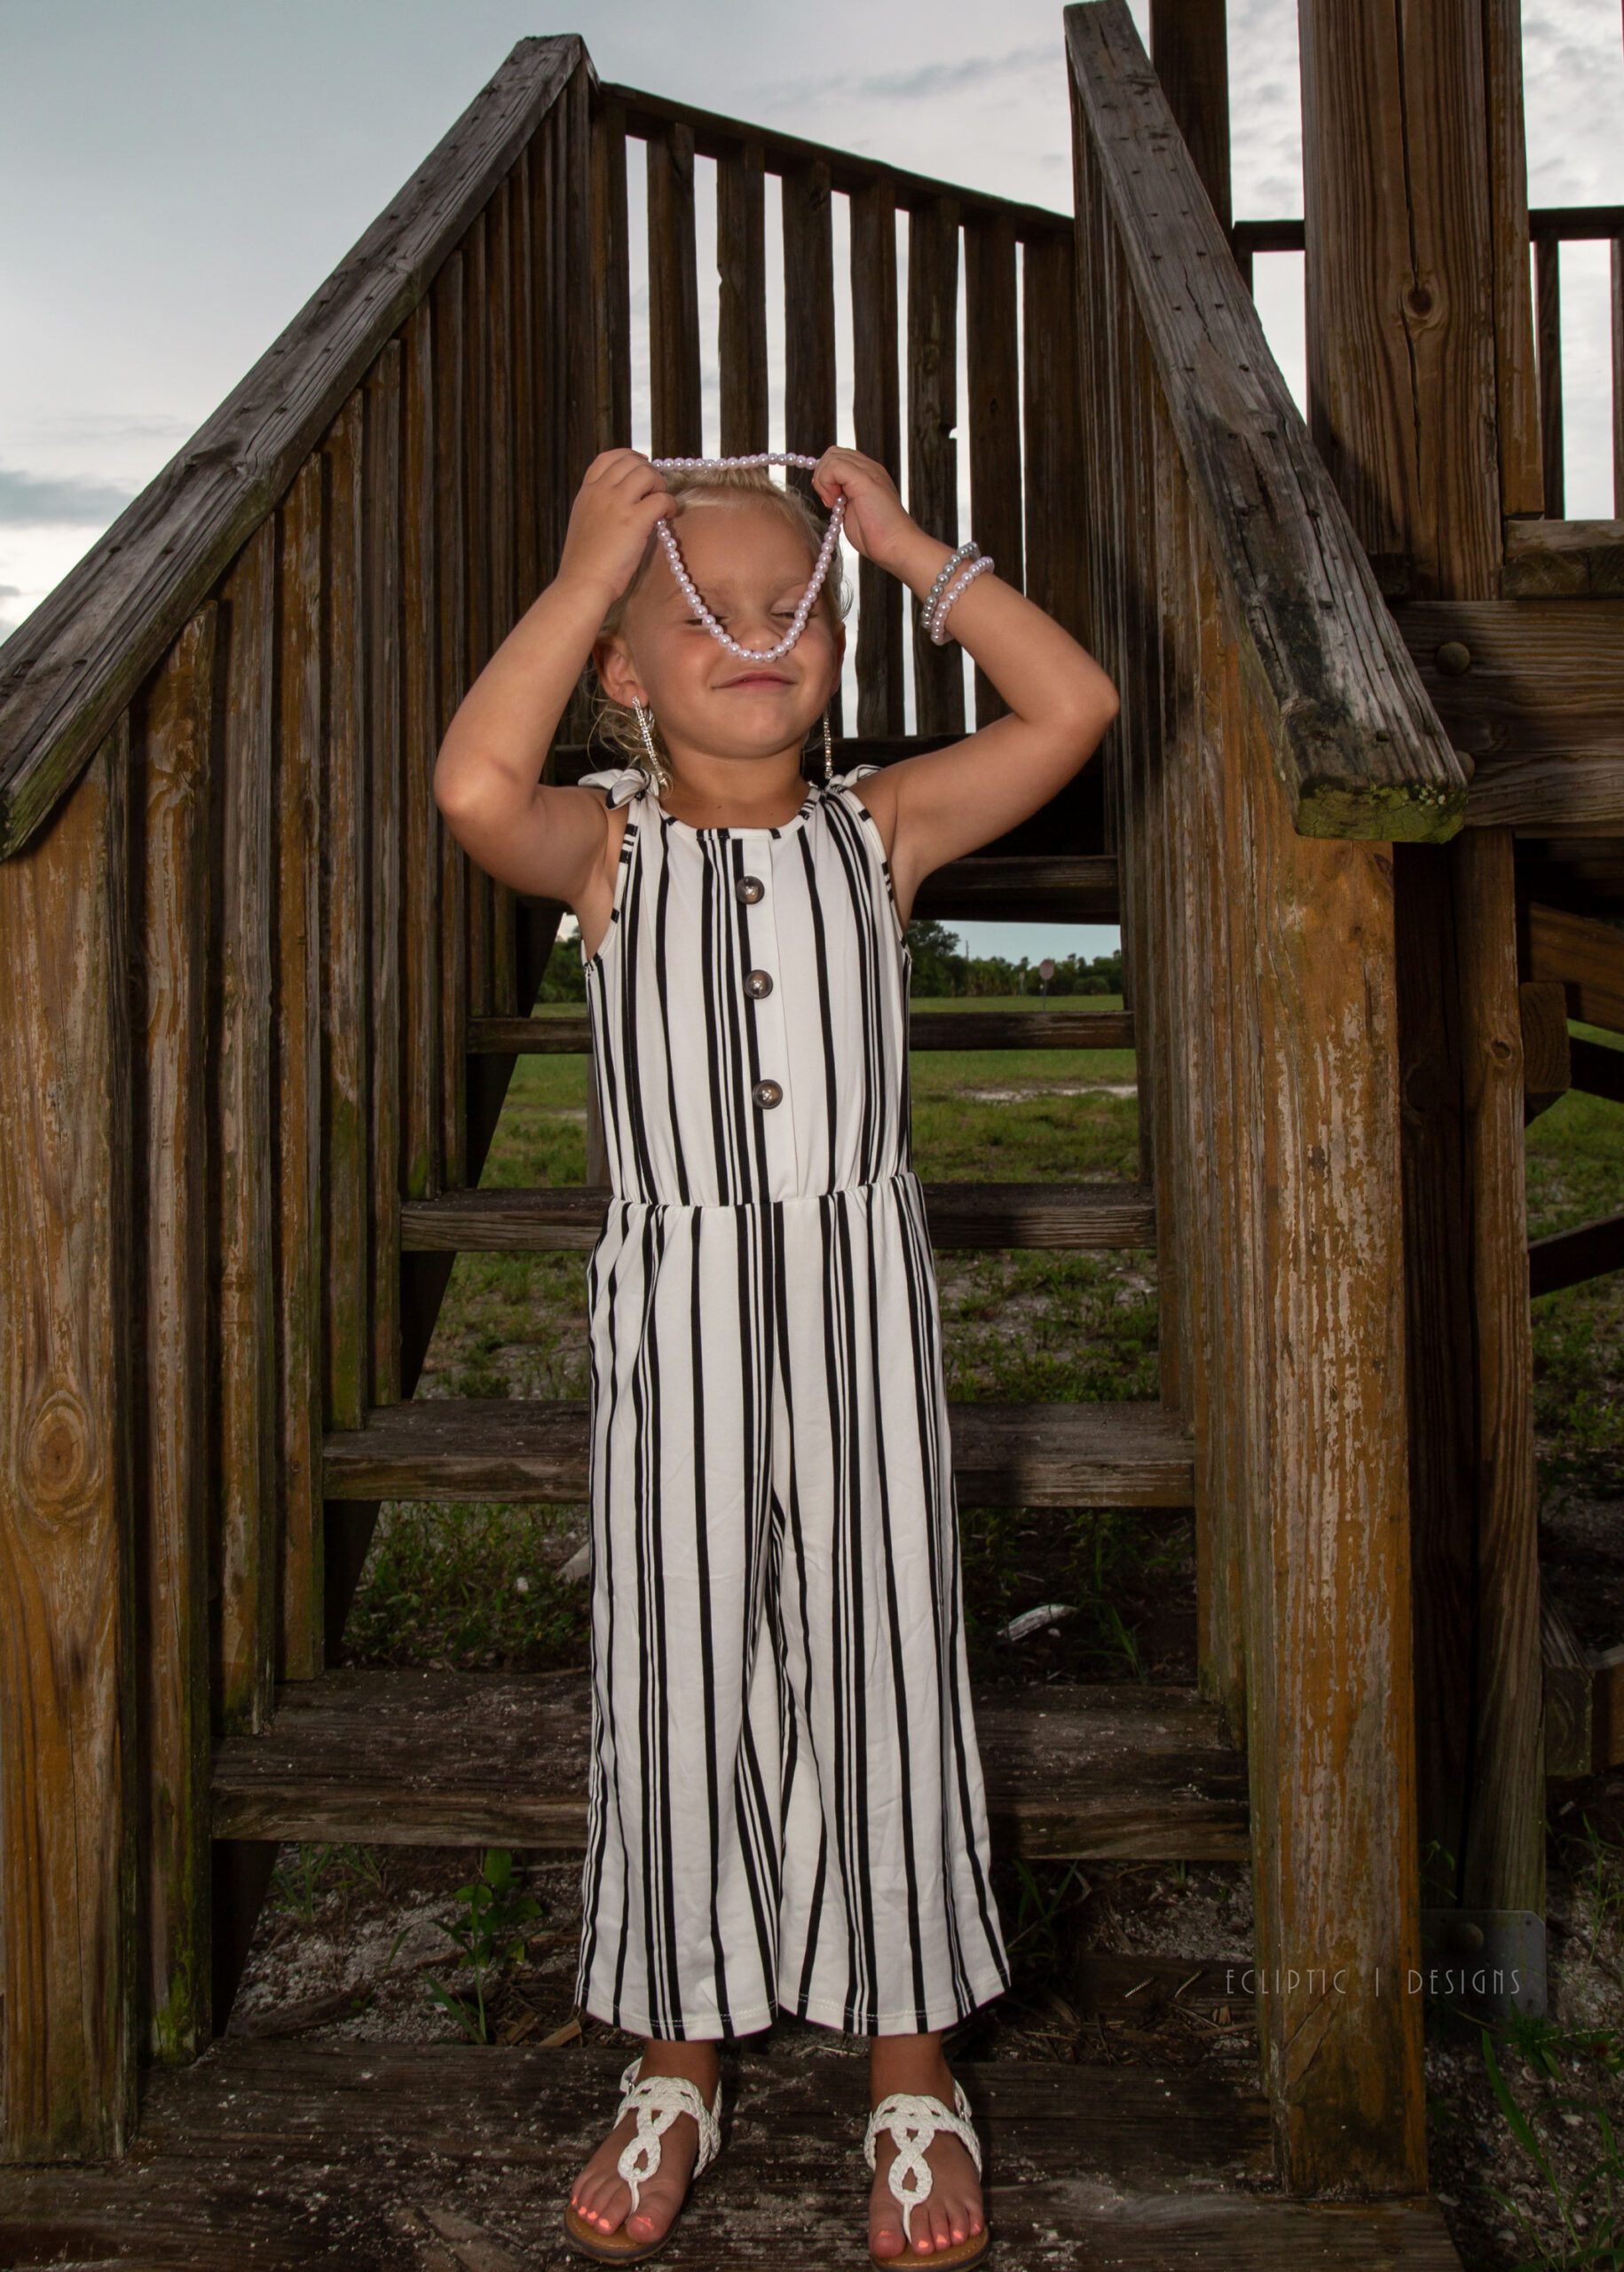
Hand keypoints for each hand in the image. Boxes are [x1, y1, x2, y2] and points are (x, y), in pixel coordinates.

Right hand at [556, 450, 675, 608]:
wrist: (582, 584)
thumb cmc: (585, 564)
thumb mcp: (584, 524)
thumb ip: (600, 507)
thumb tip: (625, 502)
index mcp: (587, 492)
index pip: (609, 457)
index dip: (630, 457)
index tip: (642, 465)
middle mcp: (600, 492)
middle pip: (632, 462)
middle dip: (650, 473)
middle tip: (656, 492)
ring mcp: (617, 504)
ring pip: (647, 474)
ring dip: (661, 485)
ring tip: (662, 504)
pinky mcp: (634, 520)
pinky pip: (661, 498)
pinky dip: (670, 504)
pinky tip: (668, 517)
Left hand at [812, 447, 916, 574]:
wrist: (896, 545)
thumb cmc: (877, 536)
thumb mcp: (852, 512)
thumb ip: (841, 498)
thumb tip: (826, 492)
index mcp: (868, 475)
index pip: (839, 458)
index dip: (826, 475)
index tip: (827, 499)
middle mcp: (870, 468)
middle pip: (833, 452)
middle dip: (822, 475)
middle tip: (828, 501)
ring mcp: (869, 471)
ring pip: (831, 456)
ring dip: (823, 480)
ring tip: (832, 503)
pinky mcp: (864, 479)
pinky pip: (834, 466)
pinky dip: (825, 483)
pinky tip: (834, 502)